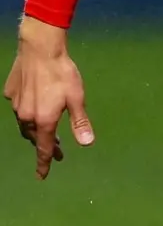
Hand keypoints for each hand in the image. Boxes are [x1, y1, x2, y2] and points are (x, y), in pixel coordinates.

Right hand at [4, 17, 92, 178]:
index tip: (42, 176)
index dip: (44, 163)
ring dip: (37, 132)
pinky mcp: (11, 93)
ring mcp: (16, 105)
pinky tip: (36, 107)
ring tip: (48, 133)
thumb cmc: (62, 73)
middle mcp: (27, 116)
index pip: (44, 148)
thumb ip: (80, 122)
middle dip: (46, 145)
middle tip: (58, 150)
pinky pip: (20, 109)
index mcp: (44, 120)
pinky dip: (28, 113)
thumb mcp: (77, 98)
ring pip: (25, 125)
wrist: (39, 49)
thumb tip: (87, 144)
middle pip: (35, 138)